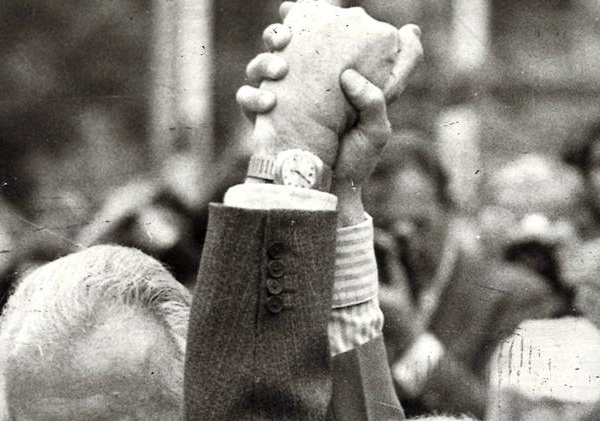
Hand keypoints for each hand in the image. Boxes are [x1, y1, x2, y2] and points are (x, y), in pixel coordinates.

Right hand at [248, 2, 406, 166]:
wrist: (333, 195)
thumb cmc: (358, 160)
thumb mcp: (379, 127)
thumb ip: (380, 94)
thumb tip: (349, 74)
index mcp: (328, 76)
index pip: (313, 37)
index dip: (302, 16)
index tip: (294, 9)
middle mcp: (301, 84)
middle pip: (279, 44)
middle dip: (276, 33)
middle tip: (285, 37)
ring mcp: (280, 101)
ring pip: (258, 66)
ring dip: (263, 61)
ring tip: (278, 69)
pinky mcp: (264, 122)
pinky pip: (247, 99)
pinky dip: (252, 97)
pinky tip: (267, 102)